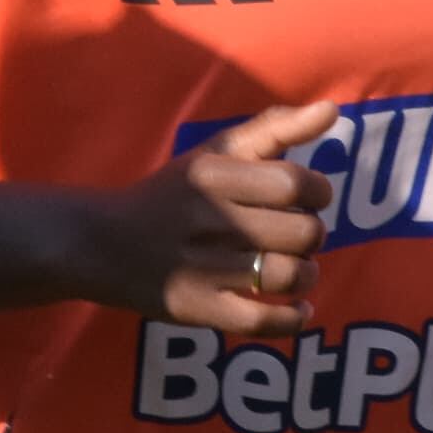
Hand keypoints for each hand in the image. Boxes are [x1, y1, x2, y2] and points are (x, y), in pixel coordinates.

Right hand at [63, 101, 337, 334]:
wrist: (101, 244)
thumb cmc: (173, 193)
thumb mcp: (216, 151)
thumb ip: (275, 128)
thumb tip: (332, 109)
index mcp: (215, 175)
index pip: (296, 183)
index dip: (318, 193)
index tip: (309, 199)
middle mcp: (210, 220)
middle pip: (302, 232)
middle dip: (312, 235)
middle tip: (296, 236)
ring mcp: (203, 269)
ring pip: (288, 276)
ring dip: (307, 275)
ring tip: (297, 271)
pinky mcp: (197, 310)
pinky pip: (262, 322)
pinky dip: (292, 320)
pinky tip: (298, 309)